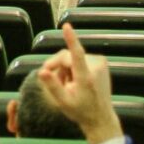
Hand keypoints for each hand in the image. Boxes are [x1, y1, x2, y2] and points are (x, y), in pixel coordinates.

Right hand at [37, 24, 120, 142]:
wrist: (101, 117)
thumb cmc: (80, 111)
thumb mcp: (62, 102)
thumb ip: (52, 85)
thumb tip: (41, 71)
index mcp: (86, 77)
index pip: (77, 54)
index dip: (71, 39)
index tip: (67, 26)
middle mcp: (95, 67)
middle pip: (66, 56)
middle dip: (57, 66)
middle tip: (53, 81)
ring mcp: (100, 63)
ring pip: (71, 57)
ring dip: (64, 68)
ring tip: (67, 85)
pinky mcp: (101, 62)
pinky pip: (79, 58)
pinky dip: (73, 67)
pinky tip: (74, 81)